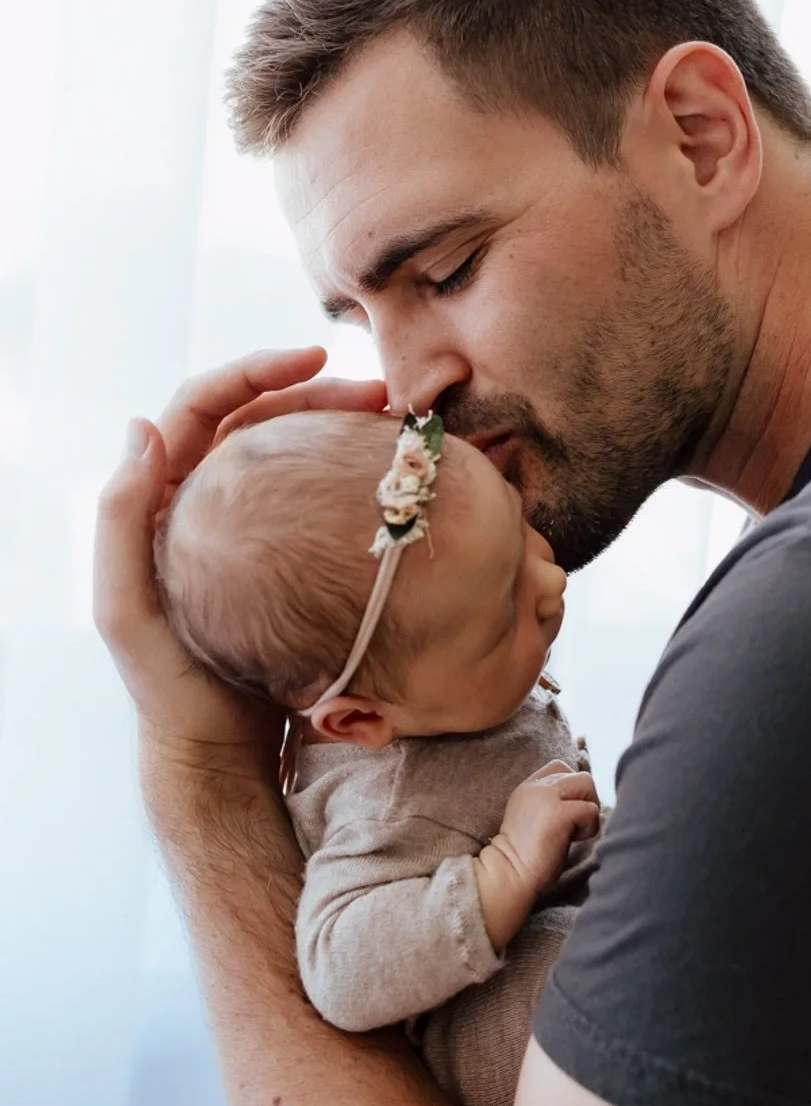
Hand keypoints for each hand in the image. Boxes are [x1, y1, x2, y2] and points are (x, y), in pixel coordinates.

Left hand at [93, 347, 387, 783]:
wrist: (219, 748)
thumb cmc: (169, 684)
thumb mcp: (125, 609)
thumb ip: (119, 522)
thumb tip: (141, 427)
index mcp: (163, 496)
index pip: (204, 406)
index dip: (255, 371)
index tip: (315, 357)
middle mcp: (206, 500)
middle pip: (262, 418)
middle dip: (319, 392)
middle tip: (380, 398)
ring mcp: (251, 527)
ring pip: (297, 452)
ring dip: (343, 428)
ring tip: (397, 427)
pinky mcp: (289, 557)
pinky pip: (322, 498)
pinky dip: (354, 476)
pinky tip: (395, 480)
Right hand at [474, 761, 601, 948]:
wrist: (507, 877)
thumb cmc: (524, 859)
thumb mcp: (534, 820)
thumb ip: (552, 804)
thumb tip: (585, 803)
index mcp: (527, 788)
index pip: (560, 768)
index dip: (572, 789)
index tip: (567, 815)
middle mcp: (535, 787)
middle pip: (579, 776)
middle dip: (585, 800)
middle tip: (574, 826)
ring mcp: (546, 797)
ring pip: (587, 784)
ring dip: (589, 809)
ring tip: (573, 832)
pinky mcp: (558, 813)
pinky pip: (591, 810)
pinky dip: (589, 827)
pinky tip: (572, 841)